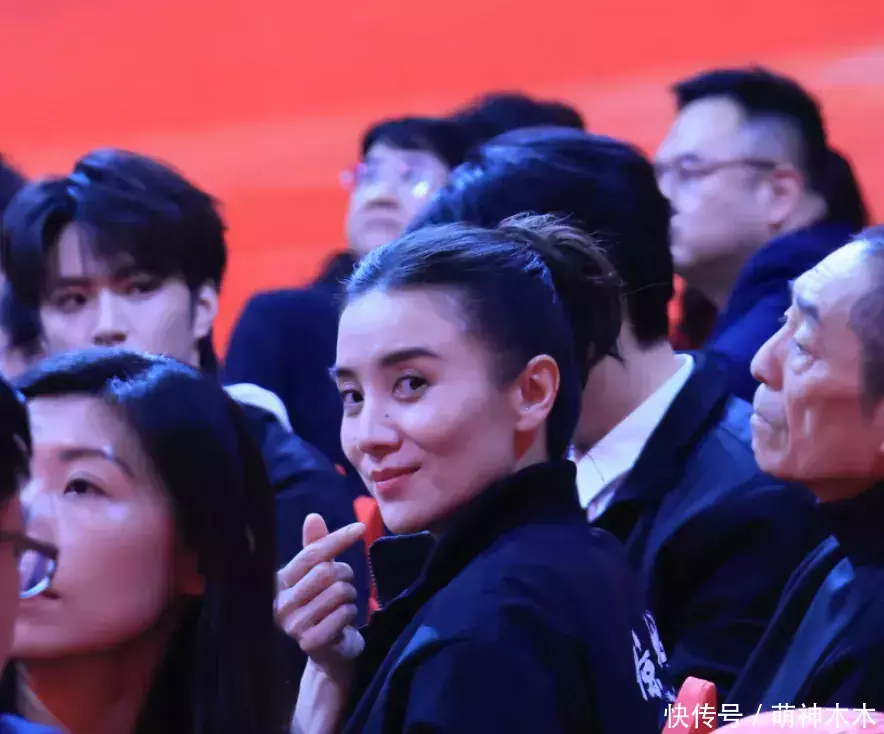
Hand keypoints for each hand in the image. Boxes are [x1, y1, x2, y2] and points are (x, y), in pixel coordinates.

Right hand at [276, 514, 365, 678]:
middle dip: (345, 575)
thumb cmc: (323, 606)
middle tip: (344, 587)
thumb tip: (312, 516)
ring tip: (341, 607)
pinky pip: (345, 613)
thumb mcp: (318, 574)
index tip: (361, 528)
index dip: (338, 538)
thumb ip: (316, 547)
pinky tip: (342, 623)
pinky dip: (351, 614)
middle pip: (327, 572)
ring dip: (350, 597)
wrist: (329, 653)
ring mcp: (293, 625)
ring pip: (339, 591)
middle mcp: (280, 603)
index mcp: (278, 582)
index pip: (312, 553)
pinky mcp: (310, 642)